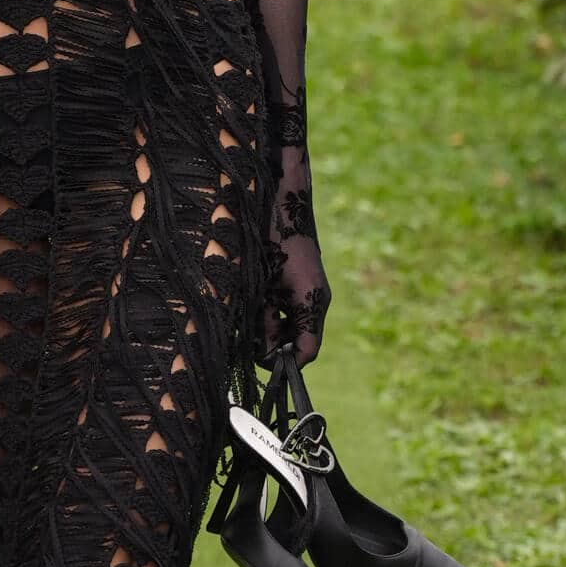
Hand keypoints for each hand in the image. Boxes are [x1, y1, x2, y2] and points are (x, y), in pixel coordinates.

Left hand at [265, 219, 330, 371]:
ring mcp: (312, 292)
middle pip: (302, 341)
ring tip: (251, 318)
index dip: (287, 363)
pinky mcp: (303, 284)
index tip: (262, 363)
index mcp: (311, 302)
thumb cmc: (270, 241)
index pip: (308, 350)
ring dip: (273, 330)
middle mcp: (316, 300)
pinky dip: (275, 315)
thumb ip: (263, 321)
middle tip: (250, 340)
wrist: (282, 203)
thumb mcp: (261, 286)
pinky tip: (257, 304)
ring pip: (295, 327)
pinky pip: (292, 311)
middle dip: (276, 346)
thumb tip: (263, 353)